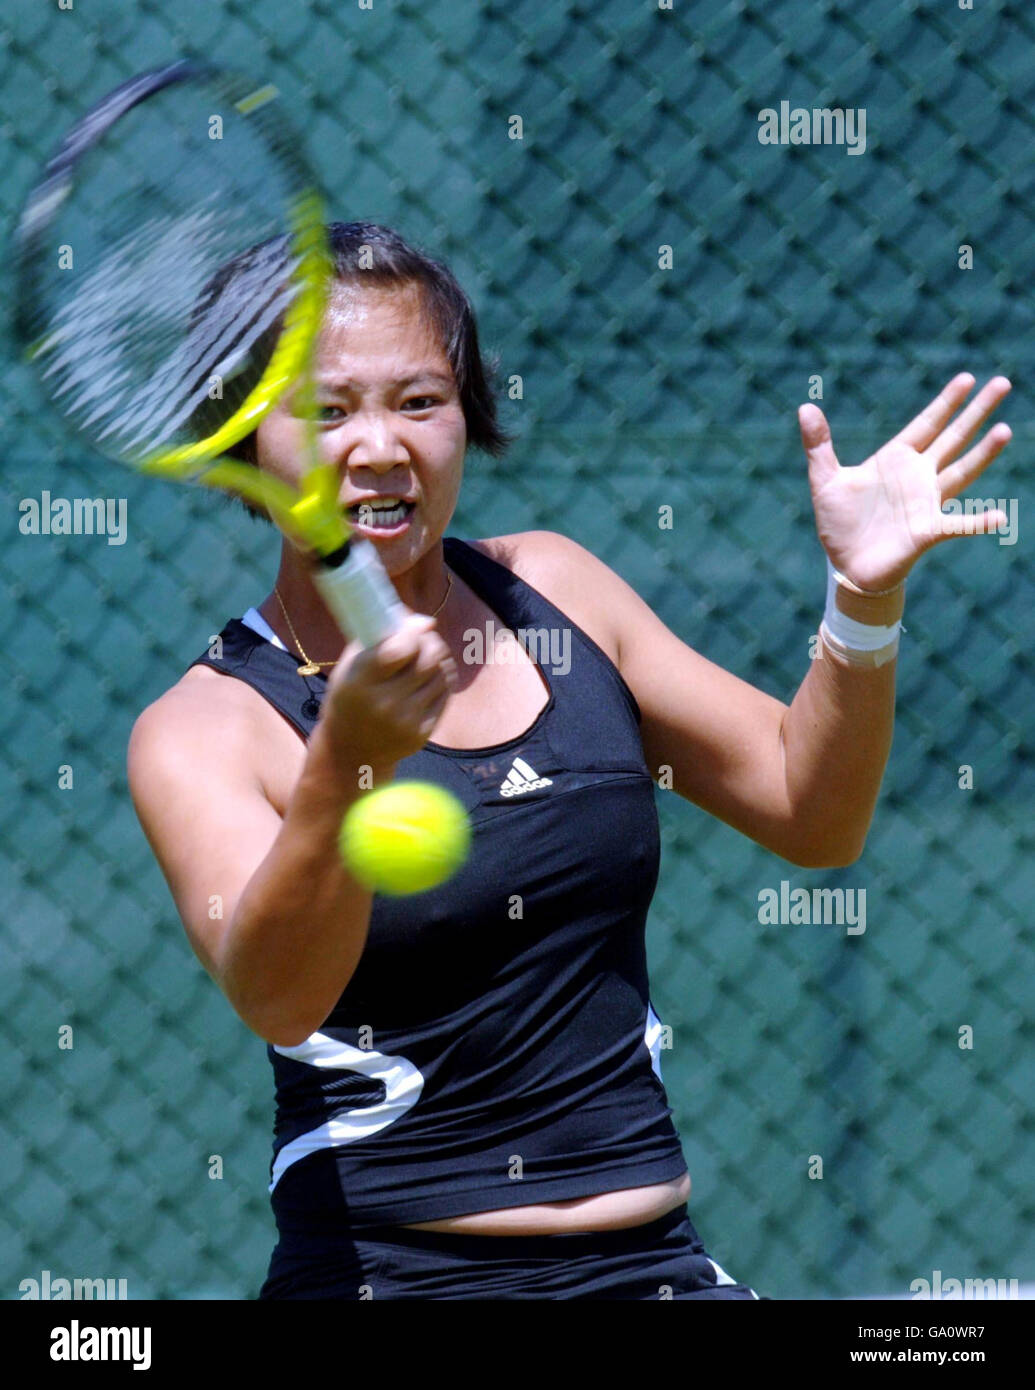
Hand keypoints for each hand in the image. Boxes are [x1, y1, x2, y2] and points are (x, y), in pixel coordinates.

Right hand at [322, 611, 457, 772]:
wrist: (351, 751)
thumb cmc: (351, 696)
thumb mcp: (351, 665)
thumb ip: (379, 636)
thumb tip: (425, 621)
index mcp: (359, 682)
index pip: (400, 649)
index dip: (414, 631)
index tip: (416, 625)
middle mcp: (384, 704)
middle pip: (427, 659)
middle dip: (430, 641)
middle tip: (425, 637)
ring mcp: (405, 721)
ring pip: (441, 674)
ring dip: (439, 658)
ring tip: (428, 655)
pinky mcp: (422, 733)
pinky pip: (445, 693)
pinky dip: (443, 678)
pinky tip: (432, 675)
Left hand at [799, 374, 1012, 590]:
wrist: (846, 565)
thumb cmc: (840, 523)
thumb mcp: (825, 480)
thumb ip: (818, 445)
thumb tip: (805, 407)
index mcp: (896, 459)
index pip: (927, 423)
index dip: (947, 402)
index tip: (968, 378)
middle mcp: (918, 477)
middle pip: (953, 438)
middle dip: (976, 412)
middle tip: (1003, 383)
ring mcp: (926, 503)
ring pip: (962, 472)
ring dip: (983, 453)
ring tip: (1004, 429)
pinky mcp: (927, 531)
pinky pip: (957, 525)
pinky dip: (977, 522)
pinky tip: (999, 517)